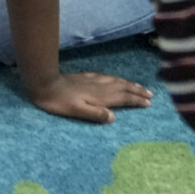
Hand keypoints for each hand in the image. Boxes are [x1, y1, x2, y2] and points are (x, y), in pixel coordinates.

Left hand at [26, 70, 153, 124]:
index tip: (148, 103)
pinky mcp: (85, 76)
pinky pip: (107, 76)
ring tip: (139, 87)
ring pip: (116, 81)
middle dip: (137, 91)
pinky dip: (116, 78)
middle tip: (150, 94)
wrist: (44, 83)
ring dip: (129, 84)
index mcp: (100, 96)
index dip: (136, 100)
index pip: (123, 98)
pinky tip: (115, 79)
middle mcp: (100, 86)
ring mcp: (93, 80)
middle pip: (123, 88)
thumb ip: (95, 114)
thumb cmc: (59, 102)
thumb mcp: (76, 111)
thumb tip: (113, 118)